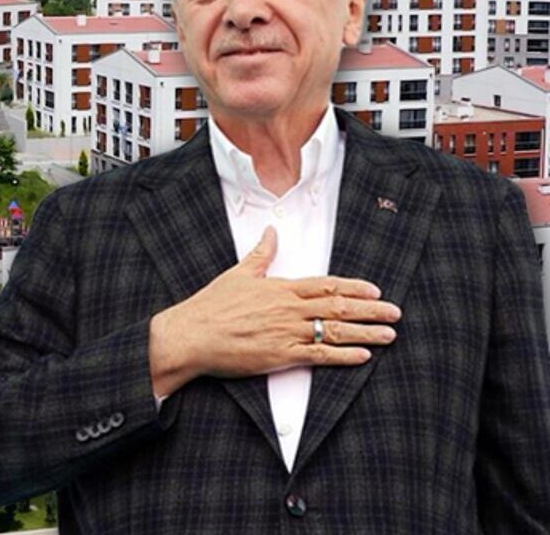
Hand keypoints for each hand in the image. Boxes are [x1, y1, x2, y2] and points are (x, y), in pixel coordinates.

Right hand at [148, 225, 401, 397]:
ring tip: (388, 335)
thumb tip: (271, 231)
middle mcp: (288, 309)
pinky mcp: (281, 356)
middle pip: (338, 306)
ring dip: (365, 332)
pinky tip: (363, 357)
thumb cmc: (210, 306)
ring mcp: (286, 333)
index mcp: (280, 288)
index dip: (354, 287)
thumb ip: (261, 253)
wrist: (191, 335)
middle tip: (395, 313)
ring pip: (335, 331)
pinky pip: (320, 356)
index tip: (375, 290)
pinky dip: (343, 356)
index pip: (326, 284)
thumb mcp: (238, 273)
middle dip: (371, 310)